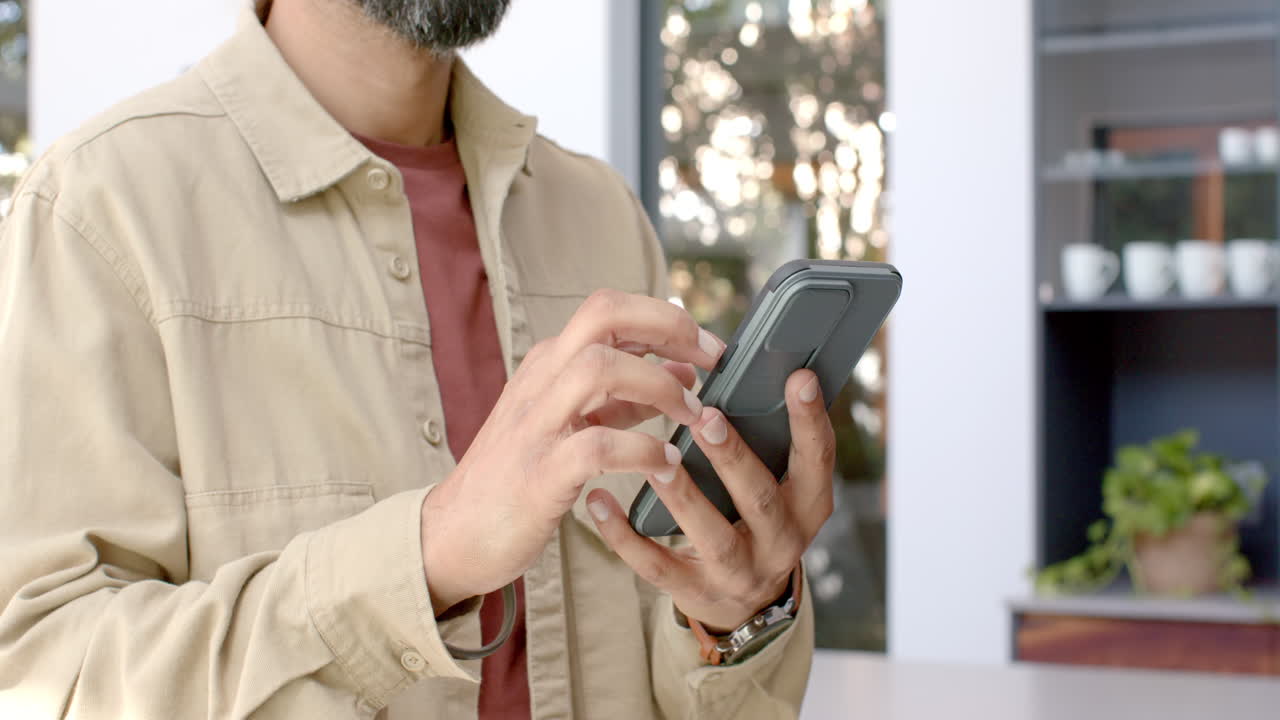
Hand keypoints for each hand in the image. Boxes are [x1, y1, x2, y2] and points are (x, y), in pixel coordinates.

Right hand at [419, 289, 725, 614]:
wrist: (456, 534)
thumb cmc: (521, 476)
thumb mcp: (572, 421)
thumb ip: (625, 394)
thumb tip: (685, 369)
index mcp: (549, 364)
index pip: (609, 308)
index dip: (667, 317)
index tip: (710, 346)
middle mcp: (540, 381)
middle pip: (603, 315)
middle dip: (667, 327)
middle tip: (712, 361)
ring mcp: (536, 425)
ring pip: (601, 368)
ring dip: (659, 386)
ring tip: (691, 416)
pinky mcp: (538, 474)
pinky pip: (598, 446)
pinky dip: (641, 450)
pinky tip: (665, 464)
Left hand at [586, 369, 834, 632]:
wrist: (742, 602)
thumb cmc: (753, 519)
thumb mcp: (777, 485)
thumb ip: (764, 441)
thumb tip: (730, 373)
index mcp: (807, 506)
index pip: (817, 460)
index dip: (810, 421)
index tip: (798, 378)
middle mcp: (782, 543)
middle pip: (761, 499)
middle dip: (734, 457)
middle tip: (707, 416)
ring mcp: (739, 573)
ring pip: (713, 536)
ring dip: (684, 495)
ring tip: (655, 461)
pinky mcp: (695, 592)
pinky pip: (657, 565)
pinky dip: (625, 536)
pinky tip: (599, 502)